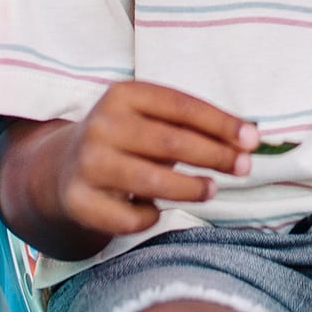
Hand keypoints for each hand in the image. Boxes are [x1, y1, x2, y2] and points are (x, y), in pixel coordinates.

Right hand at [49, 83, 258, 239]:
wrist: (59, 167)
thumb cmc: (127, 138)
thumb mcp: (152, 118)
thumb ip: (193, 125)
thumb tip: (248, 138)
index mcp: (125, 95)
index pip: (183, 107)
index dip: (222, 124)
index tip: (253, 139)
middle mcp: (102, 125)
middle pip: (171, 142)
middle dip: (214, 156)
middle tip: (244, 167)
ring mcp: (87, 163)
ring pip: (151, 180)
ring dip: (190, 187)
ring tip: (212, 189)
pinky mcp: (78, 200)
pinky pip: (127, 216)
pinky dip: (150, 216)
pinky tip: (157, 210)